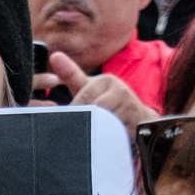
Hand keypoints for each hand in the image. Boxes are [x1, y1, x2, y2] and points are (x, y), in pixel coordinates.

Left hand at [34, 49, 157, 128]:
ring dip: (97, 131)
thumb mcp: (89, 90)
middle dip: (85, 122)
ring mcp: (129, 105)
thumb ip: (71, 76)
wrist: (139, 123)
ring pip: (102, 121)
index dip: (75, 112)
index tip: (71, 121)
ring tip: (97, 134)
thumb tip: (55, 56)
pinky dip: (108, 138)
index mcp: (105, 81)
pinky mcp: (137, 121)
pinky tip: (108, 139)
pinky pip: (114, 132)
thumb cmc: (110, 105)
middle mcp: (119, 89)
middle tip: (82, 132)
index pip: (82, 98)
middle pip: (92, 109)